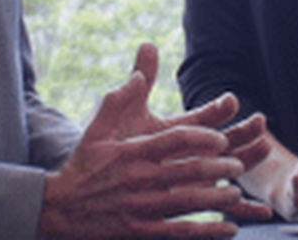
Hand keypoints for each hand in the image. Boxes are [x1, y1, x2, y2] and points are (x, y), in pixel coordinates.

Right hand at [38, 43, 272, 237]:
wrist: (58, 208)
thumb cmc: (82, 165)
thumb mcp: (96, 129)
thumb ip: (119, 99)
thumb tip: (139, 73)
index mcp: (133, 152)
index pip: (176, 140)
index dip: (203, 138)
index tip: (222, 138)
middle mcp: (140, 179)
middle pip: (189, 171)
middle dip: (219, 167)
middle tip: (238, 164)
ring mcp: (141, 207)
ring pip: (189, 202)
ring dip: (218, 198)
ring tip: (237, 192)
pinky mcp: (141, 230)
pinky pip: (180, 232)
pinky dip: (207, 231)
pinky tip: (230, 228)